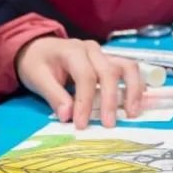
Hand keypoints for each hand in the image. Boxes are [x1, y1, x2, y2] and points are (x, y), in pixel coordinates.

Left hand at [15, 37, 142, 128]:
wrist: (38, 48)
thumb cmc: (37, 63)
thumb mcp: (37, 77)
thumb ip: (53, 95)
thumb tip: (67, 115)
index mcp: (72, 50)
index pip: (85, 76)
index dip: (85, 101)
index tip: (81, 124)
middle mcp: (92, 49)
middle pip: (108, 71)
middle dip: (110, 100)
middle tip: (108, 124)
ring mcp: (103, 54)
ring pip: (127, 66)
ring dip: (133, 90)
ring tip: (132, 113)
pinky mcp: (109, 61)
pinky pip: (128, 70)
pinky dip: (136, 85)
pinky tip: (136, 103)